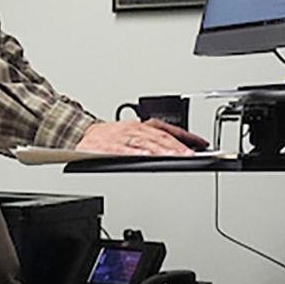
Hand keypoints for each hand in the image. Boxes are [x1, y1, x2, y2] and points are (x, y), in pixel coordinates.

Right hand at [76, 119, 207, 155]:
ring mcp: (121, 137)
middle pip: (160, 137)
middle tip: (192, 155)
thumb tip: (180, 148)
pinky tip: (147, 157)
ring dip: (162, 150)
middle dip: (177, 146)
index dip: (186, 136)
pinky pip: (124, 150)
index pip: (168, 130)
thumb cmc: (111, 137)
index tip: (202, 143)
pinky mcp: (109, 147)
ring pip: (146, 143)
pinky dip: (136, 153)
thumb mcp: (134, 132)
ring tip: (176, 156)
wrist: (82, 135)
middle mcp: (134, 129)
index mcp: (141, 126)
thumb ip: (154, 139)